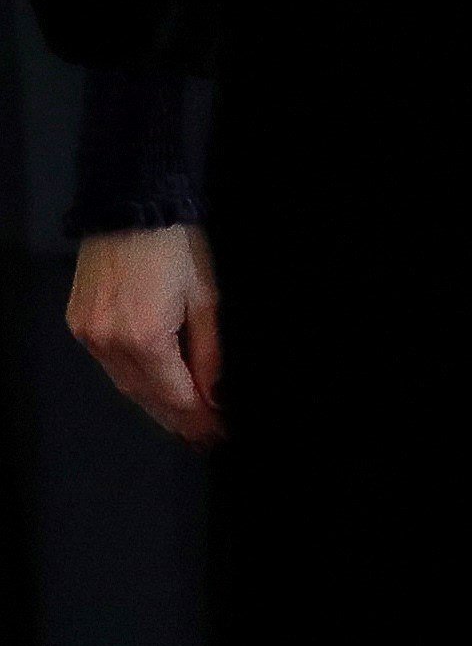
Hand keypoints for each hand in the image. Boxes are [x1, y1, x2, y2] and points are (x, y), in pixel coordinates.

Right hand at [66, 226, 220, 445]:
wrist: (130, 207)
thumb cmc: (176, 247)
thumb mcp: (207, 298)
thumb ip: (209, 352)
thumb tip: (214, 393)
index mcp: (145, 337)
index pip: (175, 394)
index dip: (198, 419)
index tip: (218, 434)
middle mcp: (110, 343)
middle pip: (146, 396)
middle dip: (178, 420)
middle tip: (203, 438)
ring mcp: (90, 335)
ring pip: (125, 384)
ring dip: (155, 405)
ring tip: (184, 422)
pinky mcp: (80, 324)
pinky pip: (110, 365)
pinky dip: (134, 381)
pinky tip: (154, 390)